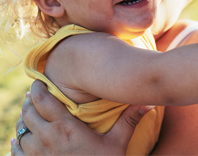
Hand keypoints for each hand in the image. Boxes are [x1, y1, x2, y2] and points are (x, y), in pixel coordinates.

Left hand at [11, 80, 152, 155]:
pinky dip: (17, 142)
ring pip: (20, 131)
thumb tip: (147, 102)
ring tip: (31, 115)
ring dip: (24, 121)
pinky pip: (16, 151)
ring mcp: (37, 155)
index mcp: (66, 129)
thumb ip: (129, 121)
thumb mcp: (118, 144)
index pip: (44, 101)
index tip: (41, 83)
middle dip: (30, 102)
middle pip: (28, 112)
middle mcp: (47, 139)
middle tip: (36, 96)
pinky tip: (24, 139)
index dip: (39, 89)